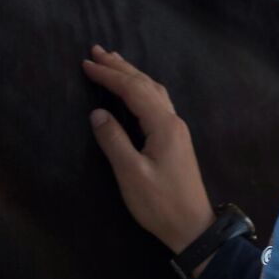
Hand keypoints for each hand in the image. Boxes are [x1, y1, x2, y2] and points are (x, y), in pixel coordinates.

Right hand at [82, 46, 214, 256]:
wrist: (193, 228)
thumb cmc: (160, 203)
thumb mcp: (131, 174)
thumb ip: (113, 140)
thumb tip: (97, 113)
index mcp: (163, 125)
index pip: (132, 90)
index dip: (109, 76)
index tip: (86, 64)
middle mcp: (173, 121)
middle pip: (145, 84)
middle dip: (120, 67)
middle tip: (96, 51)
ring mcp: (177, 130)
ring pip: (154, 91)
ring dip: (132, 75)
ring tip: (114, 62)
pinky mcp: (176, 140)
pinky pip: (157, 102)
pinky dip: (141, 89)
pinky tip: (135, 91)